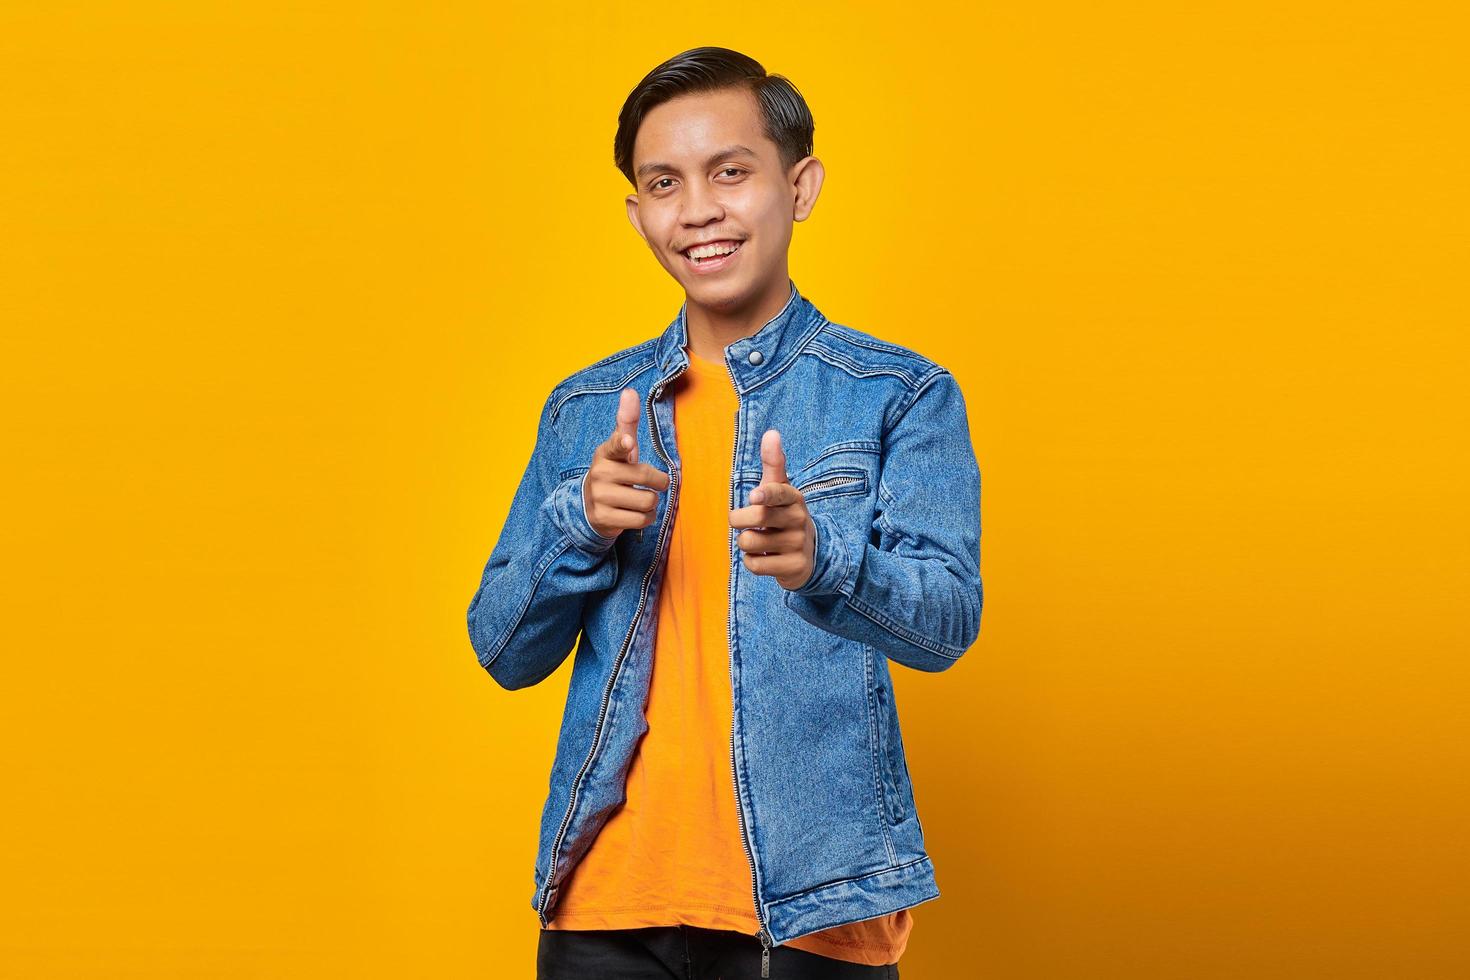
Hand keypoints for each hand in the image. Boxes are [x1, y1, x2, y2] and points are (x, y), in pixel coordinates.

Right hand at [583, 388, 670, 539]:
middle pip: (646, 478)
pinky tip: (637, 513)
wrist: (588, 506)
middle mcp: (600, 473)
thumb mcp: (620, 447)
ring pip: (647, 501)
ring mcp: (599, 497)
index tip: (629, 443)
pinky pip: (641, 520)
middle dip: (658, 483)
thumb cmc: (614, 470)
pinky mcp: (603, 519)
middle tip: (652, 484)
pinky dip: (647, 518)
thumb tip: (630, 391)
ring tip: (640, 499)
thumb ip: (627, 422)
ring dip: (652, 503)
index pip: (616, 445)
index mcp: (606, 452)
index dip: (624, 443)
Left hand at [729, 429, 815, 590]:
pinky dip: (752, 561)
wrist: (807, 552)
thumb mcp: (780, 489)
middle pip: (755, 517)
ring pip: (749, 542)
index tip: (754, 496)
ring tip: (760, 541)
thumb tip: (771, 432)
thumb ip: (773, 463)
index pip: (779, 492)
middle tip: (746, 523)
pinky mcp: (794, 567)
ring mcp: (798, 544)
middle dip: (738, 520)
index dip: (766, 494)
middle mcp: (799, 519)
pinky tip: (765, 557)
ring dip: (745, 543)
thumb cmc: (784, 514)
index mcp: (793, 497)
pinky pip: (754, 564)